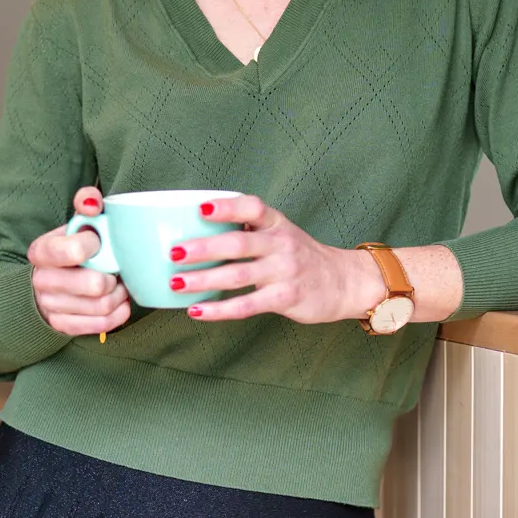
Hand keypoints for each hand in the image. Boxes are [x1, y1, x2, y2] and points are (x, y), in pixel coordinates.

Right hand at [27, 186, 132, 336]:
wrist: (50, 281)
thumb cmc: (71, 248)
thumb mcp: (76, 223)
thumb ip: (86, 204)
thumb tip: (93, 202)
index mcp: (42, 251)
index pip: (74, 251)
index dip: (95, 246)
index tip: (99, 243)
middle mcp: (42, 280)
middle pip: (94, 284)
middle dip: (112, 277)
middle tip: (115, 270)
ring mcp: (51, 305)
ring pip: (102, 306)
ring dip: (118, 295)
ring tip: (117, 285)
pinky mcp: (63, 325)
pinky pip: (102, 324)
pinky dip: (118, 313)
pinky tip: (118, 302)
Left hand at [169, 193, 384, 324]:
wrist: (344, 282)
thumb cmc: (300, 256)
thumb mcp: (280, 233)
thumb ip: (249, 230)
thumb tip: (194, 233)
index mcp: (276, 223)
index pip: (252, 207)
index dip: (226, 207)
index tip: (200, 209)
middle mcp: (281, 244)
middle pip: (238, 243)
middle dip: (203, 248)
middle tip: (174, 252)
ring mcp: (284, 271)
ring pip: (238, 275)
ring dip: (203, 280)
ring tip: (176, 283)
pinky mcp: (286, 298)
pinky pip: (246, 305)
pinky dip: (219, 310)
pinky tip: (196, 311)